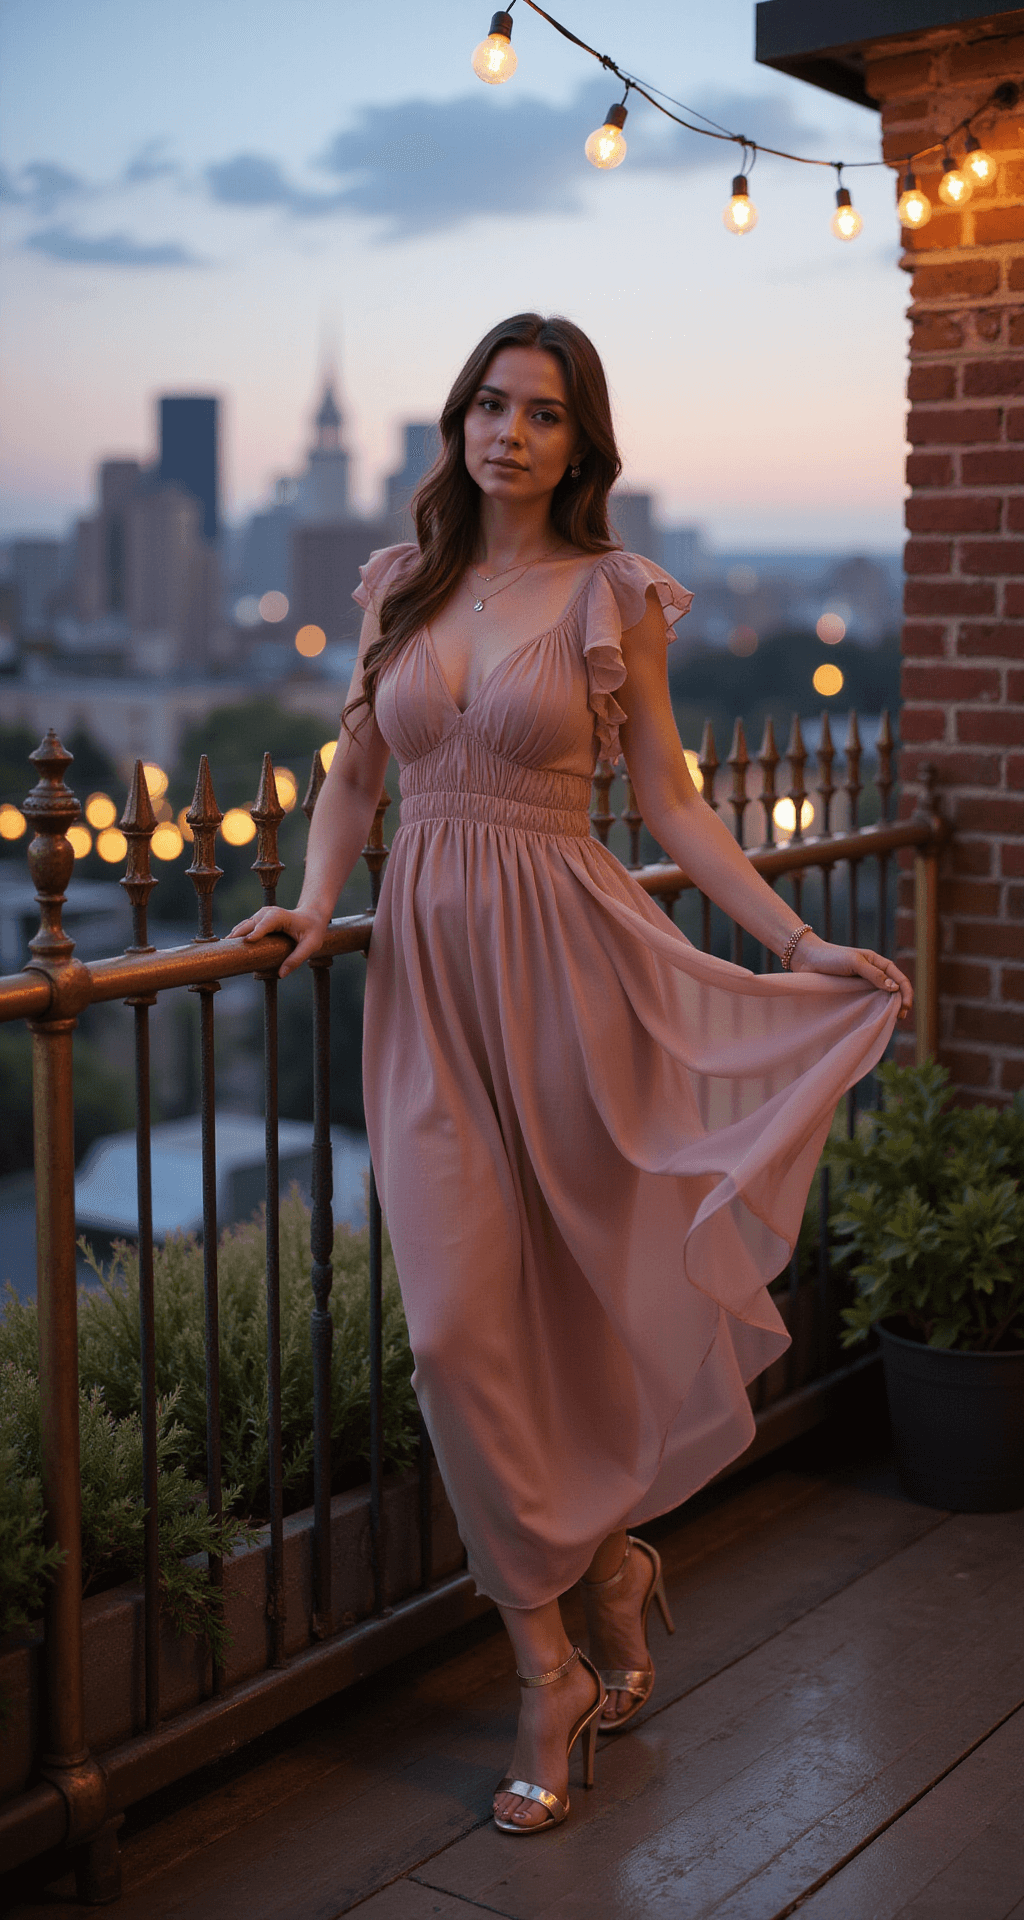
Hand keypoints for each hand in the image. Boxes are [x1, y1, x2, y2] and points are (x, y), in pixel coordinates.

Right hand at [229, 905, 329, 978]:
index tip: (247, 941)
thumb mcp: (310, 945)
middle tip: (224, 950)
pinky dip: (234, 938)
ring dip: (232, 937)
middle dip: (237, 936)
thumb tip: (281, 974)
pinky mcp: (255, 922)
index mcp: (279, 916)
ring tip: (220, 950)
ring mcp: (259, 916)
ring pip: (242, 927)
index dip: (256, 932)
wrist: (310, 916)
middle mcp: (266, 913)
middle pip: (248, 925)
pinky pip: (242, 930)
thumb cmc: (312, 930)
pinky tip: (226, 948)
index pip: (265, 923)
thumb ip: (297, 959)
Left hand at [790, 932, 913, 1019]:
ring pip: (882, 997)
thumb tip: (894, 988)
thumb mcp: (854, 962)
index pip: (900, 978)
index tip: (905, 1007)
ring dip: (889, 1008)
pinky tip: (875, 1018)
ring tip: (891, 1020)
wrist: (807, 959)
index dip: (906, 992)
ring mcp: (863, 983)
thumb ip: (874, 975)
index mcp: (878, 962)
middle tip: (900, 1018)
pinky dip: (875, 1009)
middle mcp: (874, 973)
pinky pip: (867, 1002)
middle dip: (901, 1003)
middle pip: (895, 989)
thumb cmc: (831, 957)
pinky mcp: (852, 992)